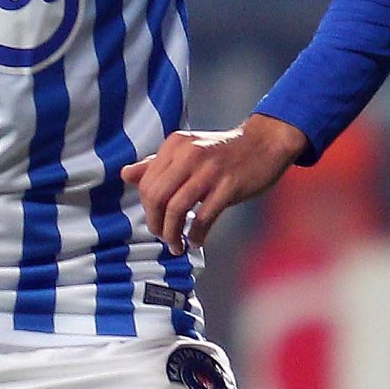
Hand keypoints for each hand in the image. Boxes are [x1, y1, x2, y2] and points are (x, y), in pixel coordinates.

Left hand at [123, 114, 307, 251]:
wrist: (264, 143)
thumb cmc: (223, 152)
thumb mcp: (187, 150)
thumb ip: (156, 164)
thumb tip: (125, 174)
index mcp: (175, 145)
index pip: (146, 183)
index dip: (147, 209)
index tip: (156, 222)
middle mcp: (189, 154)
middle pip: (157, 197)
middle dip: (156, 224)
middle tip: (164, 237)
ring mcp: (210, 170)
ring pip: (176, 209)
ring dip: (173, 234)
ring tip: (177, 245)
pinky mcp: (229, 185)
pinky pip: (204, 217)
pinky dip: (197, 234)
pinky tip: (197, 240)